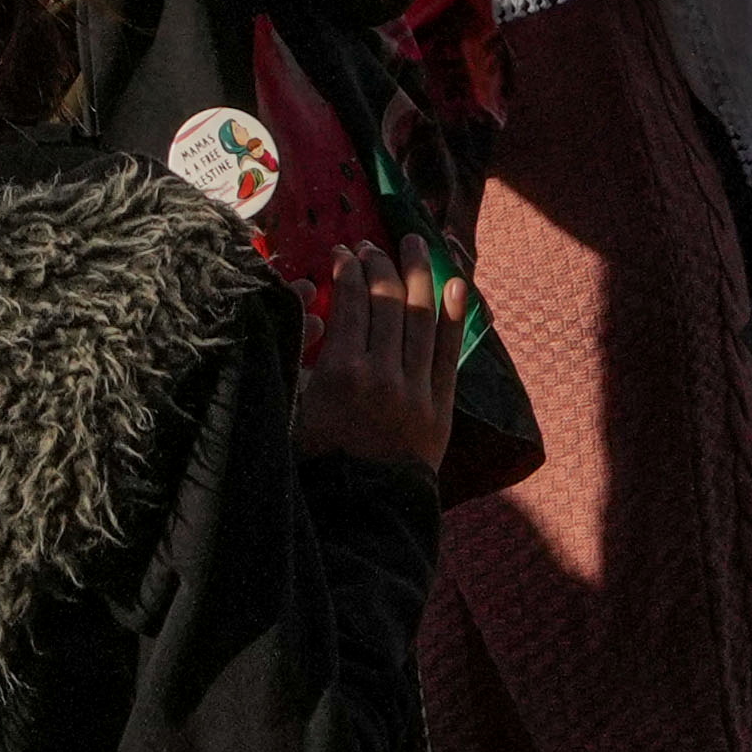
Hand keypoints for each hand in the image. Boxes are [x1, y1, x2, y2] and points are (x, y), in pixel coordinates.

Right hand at [294, 247, 457, 476]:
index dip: (347, 268)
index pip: (349, 300)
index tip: (343, 251)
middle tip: (372, 244)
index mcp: (340, 371)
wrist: (363, 509)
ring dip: (418, 272)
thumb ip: (301, 359)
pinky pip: (449, 352)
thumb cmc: (320, 458)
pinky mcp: (440, 405)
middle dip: (378, 262)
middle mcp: (381, 372)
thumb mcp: (294, 407)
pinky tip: (457, 284)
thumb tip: (311, 315)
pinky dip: (454, 316)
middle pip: (385, 300)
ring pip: (420, 316)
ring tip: (415, 242)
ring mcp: (415, 387)